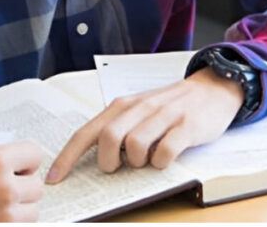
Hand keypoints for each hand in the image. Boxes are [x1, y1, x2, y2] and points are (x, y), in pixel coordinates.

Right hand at [0, 140, 44, 220]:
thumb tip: (8, 152)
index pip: (35, 153)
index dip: (25, 156)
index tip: (17, 161)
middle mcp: (5, 189)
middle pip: (36, 185)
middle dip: (23, 181)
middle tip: (5, 182)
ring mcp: (4, 217)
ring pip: (32, 210)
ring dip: (20, 206)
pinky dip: (11, 222)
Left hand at [47, 66, 243, 181]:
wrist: (212, 88)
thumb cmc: (169, 105)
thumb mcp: (138, 111)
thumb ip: (117, 129)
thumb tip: (95, 160)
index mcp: (121, 107)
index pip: (86, 133)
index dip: (68, 157)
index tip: (54, 178)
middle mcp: (139, 108)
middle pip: (109, 138)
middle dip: (108, 161)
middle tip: (117, 168)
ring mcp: (163, 116)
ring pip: (136, 145)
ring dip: (138, 162)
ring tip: (147, 159)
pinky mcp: (186, 126)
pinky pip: (166, 151)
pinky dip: (162, 162)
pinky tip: (165, 158)